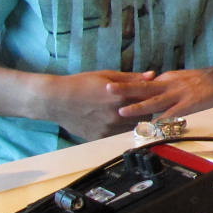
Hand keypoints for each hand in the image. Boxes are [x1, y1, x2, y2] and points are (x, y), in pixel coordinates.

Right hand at [40, 69, 162, 140]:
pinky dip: (121, 130)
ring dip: (135, 122)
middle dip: (147, 111)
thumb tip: (153, 75)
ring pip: (133, 128)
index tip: (157, 97)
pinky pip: (118, 136)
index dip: (154, 99)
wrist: (55, 100)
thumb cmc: (80, 84)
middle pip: (144, 117)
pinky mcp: (100, 137)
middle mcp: (116, 114)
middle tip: (145, 107)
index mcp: (120, 97)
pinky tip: (117, 122)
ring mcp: (108, 128)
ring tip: (131, 114)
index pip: (149, 101)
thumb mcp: (106, 75)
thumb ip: (132, 78)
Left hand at [107, 66, 212, 124]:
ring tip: (121, 111)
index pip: (142, 83)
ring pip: (154, 100)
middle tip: (106, 90)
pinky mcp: (190, 104)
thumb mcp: (182, 79)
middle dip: (124, 89)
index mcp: (167, 79)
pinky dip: (162, 120)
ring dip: (137, 106)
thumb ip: (166, 86)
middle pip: (143, 87)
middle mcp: (170, 84)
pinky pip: (173, 113)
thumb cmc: (207, 80)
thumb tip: (150, 93)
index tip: (109, 89)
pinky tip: (152, 126)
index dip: (125, 87)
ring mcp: (180, 94)